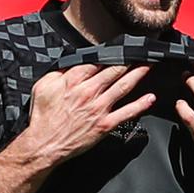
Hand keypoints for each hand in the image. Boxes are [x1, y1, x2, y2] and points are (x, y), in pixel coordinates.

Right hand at [20, 64, 153, 166]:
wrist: (44, 145)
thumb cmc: (43, 117)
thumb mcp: (43, 86)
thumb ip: (60, 72)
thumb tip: (72, 63)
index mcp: (73, 81)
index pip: (96, 60)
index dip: (111, 52)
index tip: (121, 47)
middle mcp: (88, 92)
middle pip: (114, 69)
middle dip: (129, 58)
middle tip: (142, 51)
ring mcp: (99, 108)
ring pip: (123, 86)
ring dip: (138, 74)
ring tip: (149, 65)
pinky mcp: (105, 124)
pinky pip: (126, 113)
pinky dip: (140, 105)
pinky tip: (150, 98)